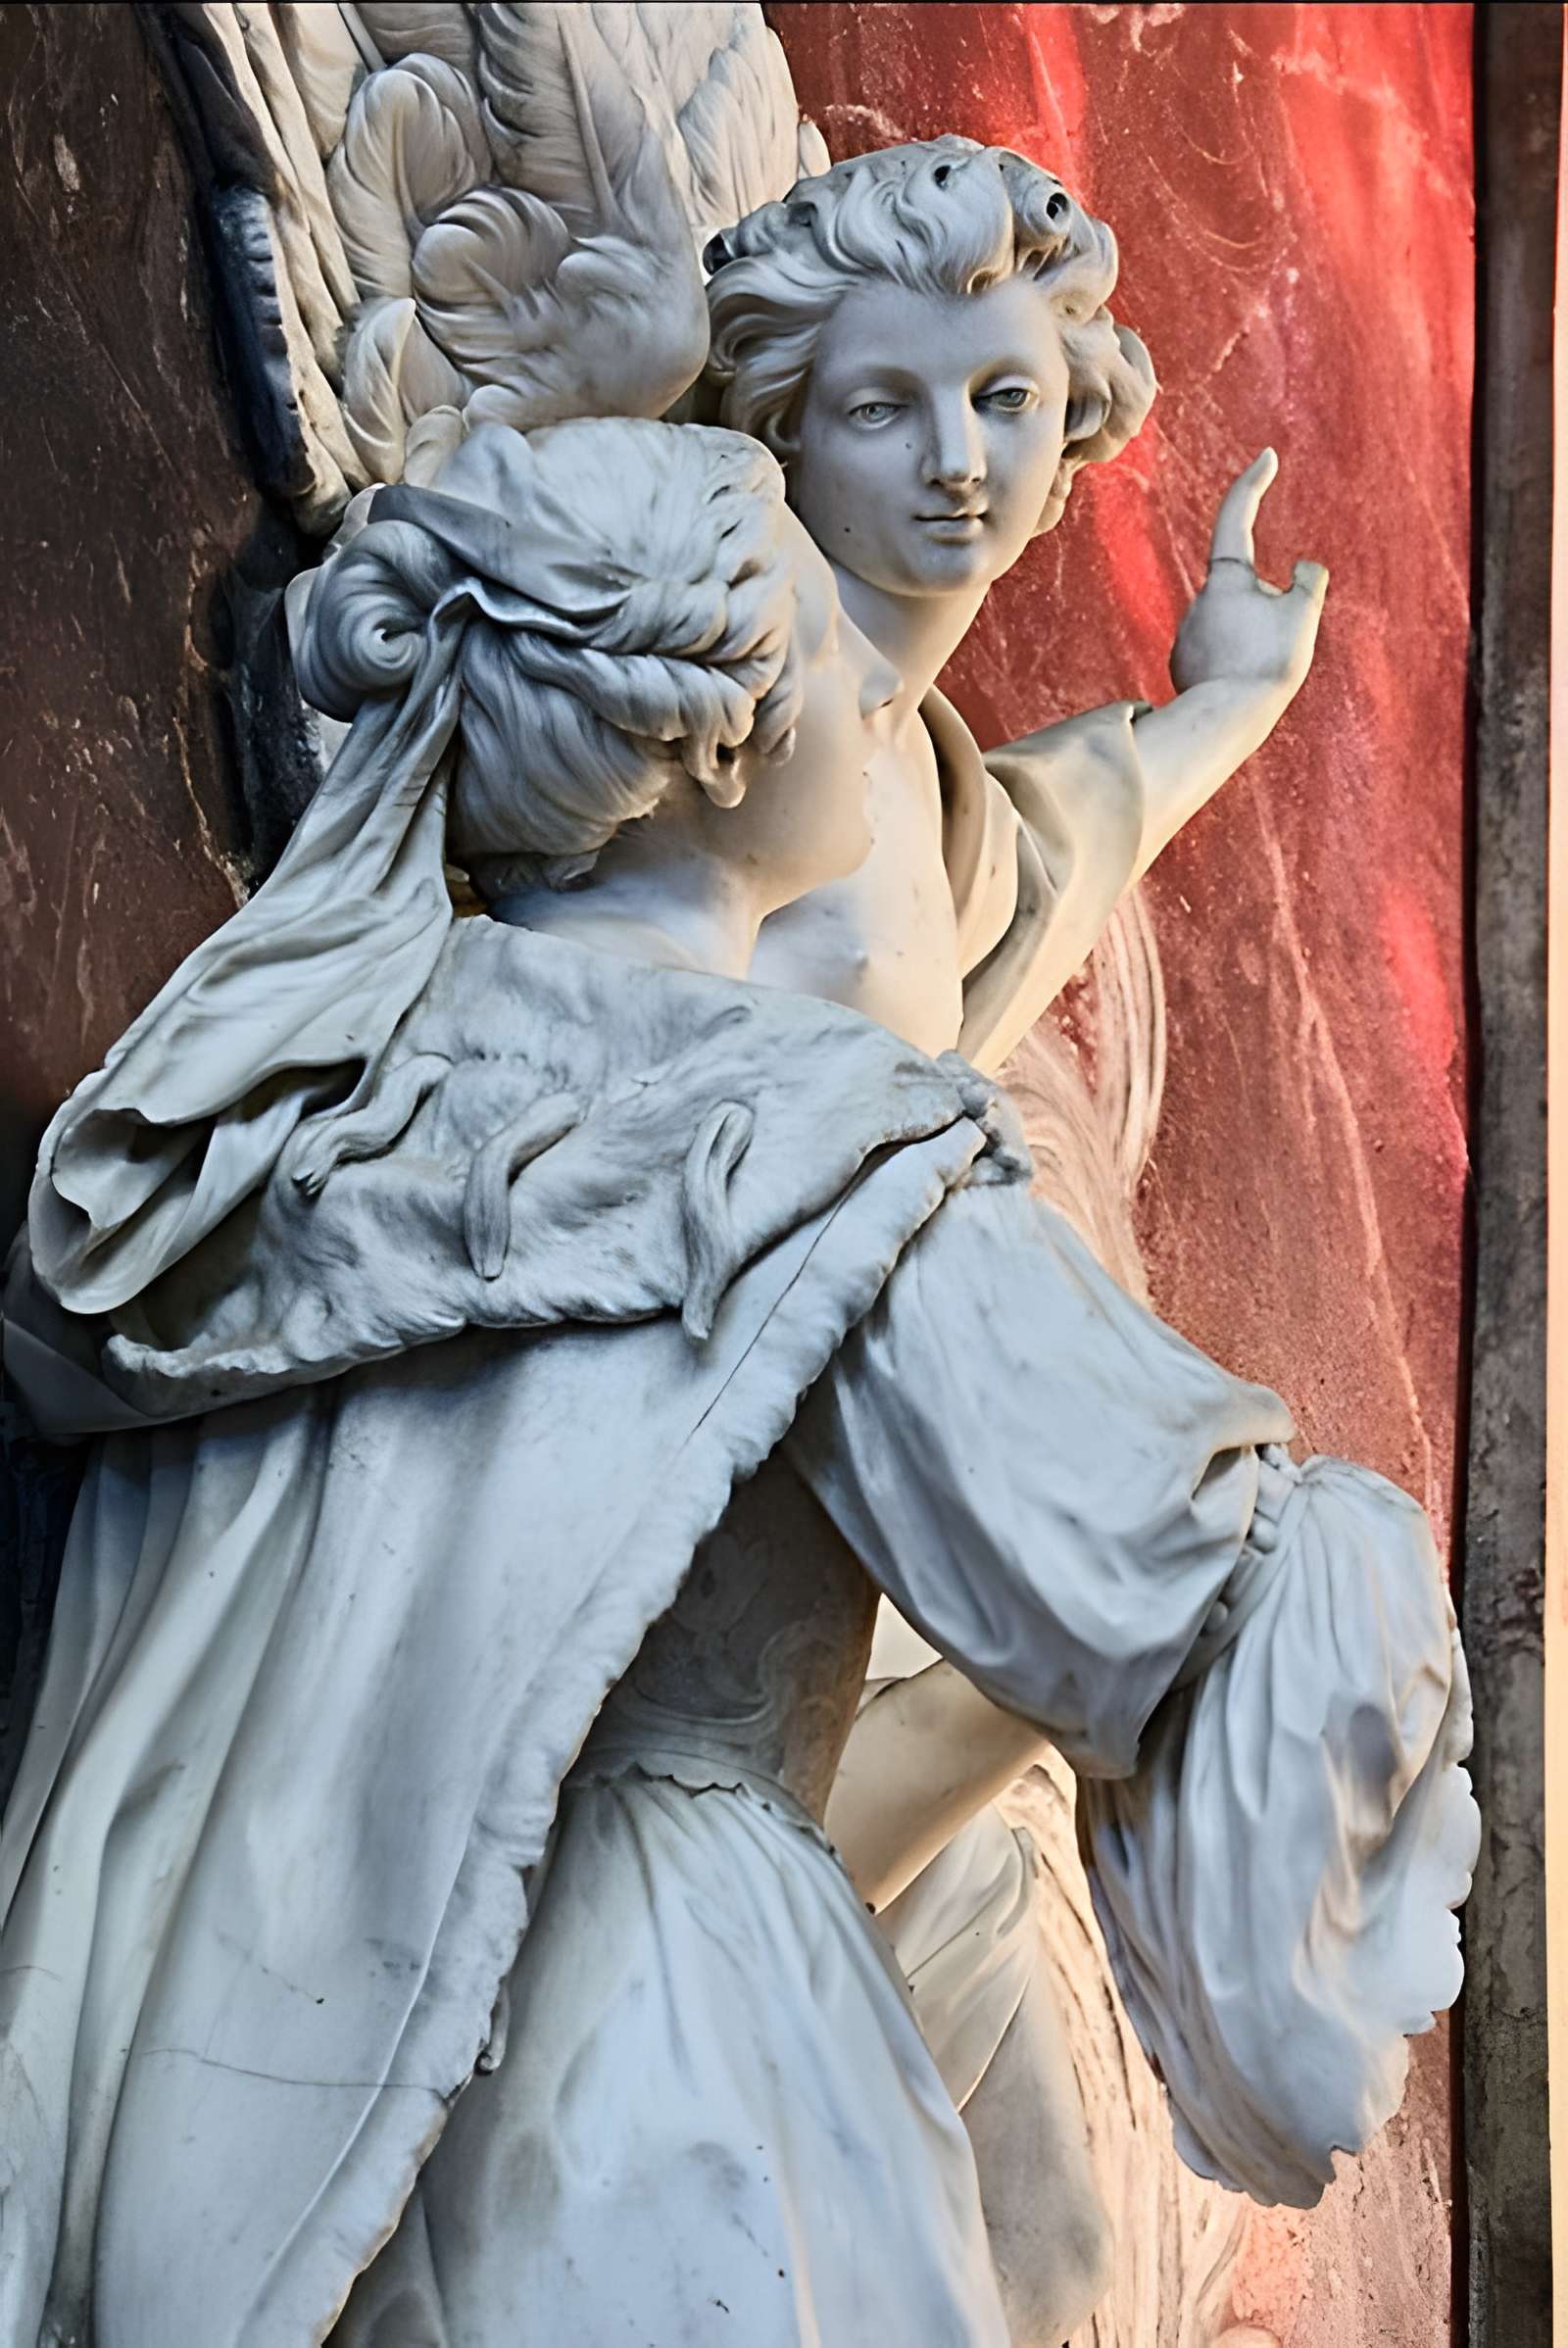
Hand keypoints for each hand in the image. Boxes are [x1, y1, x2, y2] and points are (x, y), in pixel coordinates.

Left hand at [1169, 450, 1327, 700]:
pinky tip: (1239, 689)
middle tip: (1277, 649)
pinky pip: (1218, 654)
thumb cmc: (1268, 664)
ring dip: (1252, 643)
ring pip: (1234, 627)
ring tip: (1257, 674)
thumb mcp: (1302, 615)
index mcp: (1226, 577)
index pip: (1236, 516)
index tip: (1266, 457)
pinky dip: (1234, 664)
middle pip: (1246, 591)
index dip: (1252, 483)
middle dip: (1267, 612)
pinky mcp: (1182, 665)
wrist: (1229, 720)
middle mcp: (1198, 599)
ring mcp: (1186, 633)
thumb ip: (1309, 583)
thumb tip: (1305, 570)